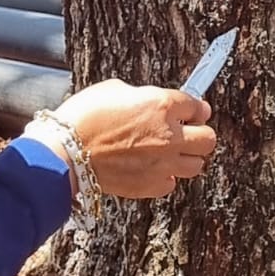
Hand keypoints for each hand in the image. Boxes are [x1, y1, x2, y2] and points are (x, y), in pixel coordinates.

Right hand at [56, 79, 216, 198]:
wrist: (66, 152)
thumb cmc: (84, 117)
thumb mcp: (115, 90)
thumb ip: (143, 97)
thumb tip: (151, 102)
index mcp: (162, 105)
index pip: (198, 106)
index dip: (196, 109)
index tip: (194, 111)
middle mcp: (170, 136)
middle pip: (208, 139)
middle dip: (200, 134)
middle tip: (188, 133)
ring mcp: (163, 164)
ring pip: (196, 165)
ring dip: (186, 158)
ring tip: (169, 154)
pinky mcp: (152, 186)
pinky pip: (171, 182)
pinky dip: (165, 176)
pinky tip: (151, 168)